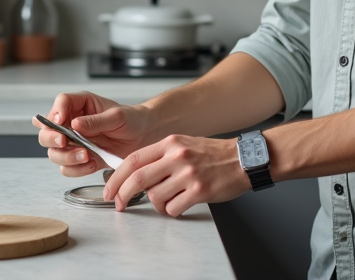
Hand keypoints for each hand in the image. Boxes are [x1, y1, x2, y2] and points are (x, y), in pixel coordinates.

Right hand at [33, 92, 157, 177]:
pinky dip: (77, 169)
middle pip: (47, 131)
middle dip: (52, 138)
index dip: (56, 112)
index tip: (59, 121)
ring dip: (66, 157)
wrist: (143, 136)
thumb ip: (96, 121)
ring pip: (55, 152)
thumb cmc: (131, 119)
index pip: (61, 103)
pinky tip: (92, 164)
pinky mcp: (81, 159)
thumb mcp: (117, 116)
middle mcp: (72, 123)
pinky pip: (68, 168)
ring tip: (86, 155)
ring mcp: (75, 143)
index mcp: (80, 105)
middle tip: (64, 141)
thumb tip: (75, 124)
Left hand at [103, 135, 250, 216]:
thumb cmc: (214, 154)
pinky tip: (181, 204)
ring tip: (167, 201)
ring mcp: (189, 173)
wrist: (244, 159)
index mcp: (171, 143)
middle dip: (123, 194)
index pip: (134, 159)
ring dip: (156, 205)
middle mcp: (177, 156)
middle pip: (138, 178)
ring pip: (155, 196)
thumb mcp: (184, 144)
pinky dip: (172, 211)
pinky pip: (173, 208)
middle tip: (120, 204)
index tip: (110, 189)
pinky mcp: (199, 190)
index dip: (117, 177)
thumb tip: (137, 174)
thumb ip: (161, 156)